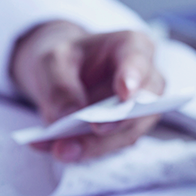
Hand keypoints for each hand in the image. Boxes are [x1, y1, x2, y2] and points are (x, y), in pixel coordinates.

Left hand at [10, 21, 165, 161]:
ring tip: (59, 149)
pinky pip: (105, 146)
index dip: (134, 78)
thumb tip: (70, 115)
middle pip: (138, 107)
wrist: (59, 72)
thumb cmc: (63, 58)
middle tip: (90, 130)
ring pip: (125, 134)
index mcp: (131, 47)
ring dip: (92, 145)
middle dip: (113, 123)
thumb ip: (59, 86)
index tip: (124, 92)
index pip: (138, 62)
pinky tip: (50, 147)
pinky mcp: (122, 133)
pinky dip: (78, 149)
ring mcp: (138, 111)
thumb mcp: (51, 61)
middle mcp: (145, 80)